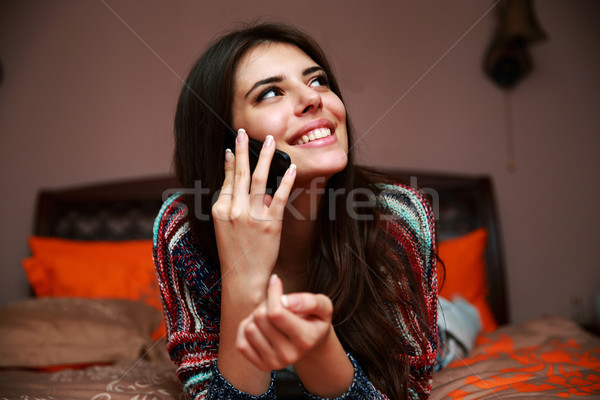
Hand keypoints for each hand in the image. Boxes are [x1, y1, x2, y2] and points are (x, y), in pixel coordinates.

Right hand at [212, 129, 295, 295]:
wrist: (244, 278)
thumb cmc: (235, 253)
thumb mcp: (224, 228)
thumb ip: (230, 206)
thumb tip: (240, 184)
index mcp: (221, 210)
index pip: (227, 179)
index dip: (231, 160)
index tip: (233, 146)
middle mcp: (234, 210)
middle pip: (240, 173)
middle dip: (242, 149)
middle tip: (243, 131)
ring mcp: (252, 216)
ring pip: (259, 179)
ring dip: (265, 157)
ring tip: (270, 141)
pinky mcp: (270, 223)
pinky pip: (279, 196)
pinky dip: (286, 180)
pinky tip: (292, 167)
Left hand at [236, 274, 333, 370]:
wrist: (312, 343)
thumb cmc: (314, 319)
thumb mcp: (322, 305)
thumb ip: (308, 301)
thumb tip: (285, 301)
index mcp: (306, 339)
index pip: (276, 312)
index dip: (273, 292)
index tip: (276, 283)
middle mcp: (290, 355)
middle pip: (260, 317)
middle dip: (265, 303)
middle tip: (275, 304)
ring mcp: (275, 363)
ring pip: (249, 329)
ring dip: (256, 316)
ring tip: (269, 317)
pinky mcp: (262, 366)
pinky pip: (241, 343)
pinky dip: (246, 330)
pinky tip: (259, 327)